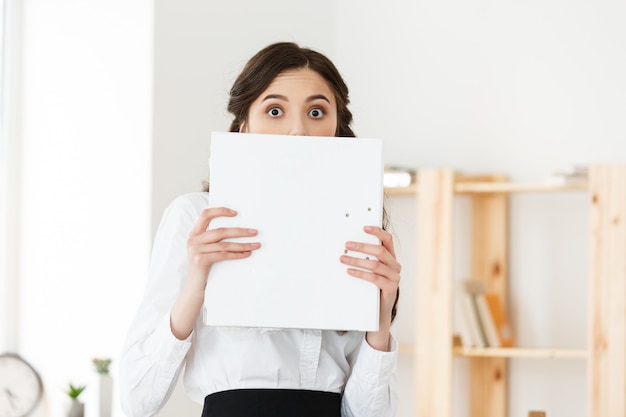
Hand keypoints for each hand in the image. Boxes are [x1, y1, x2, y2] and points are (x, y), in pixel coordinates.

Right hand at [186, 207, 260, 290]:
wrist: (194, 286)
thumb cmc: (203, 266)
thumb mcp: (204, 249)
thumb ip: (213, 238)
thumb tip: (237, 229)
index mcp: (194, 233)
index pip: (206, 214)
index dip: (220, 211)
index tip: (236, 213)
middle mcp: (193, 240)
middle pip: (220, 231)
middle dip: (240, 231)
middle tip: (254, 232)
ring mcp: (196, 250)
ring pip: (224, 244)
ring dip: (242, 244)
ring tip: (255, 245)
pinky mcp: (201, 260)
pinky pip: (223, 255)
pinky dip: (237, 254)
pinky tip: (246, 253)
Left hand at [340, 225, 400, 350]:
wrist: (380, 309)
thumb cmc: (374, 286)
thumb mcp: (371, 270)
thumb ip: (365, 258)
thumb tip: (347, 247)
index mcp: (391, 257)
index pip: (387, 240)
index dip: (377, 232)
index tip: (364, 227)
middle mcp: (395, 265)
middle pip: (380, 251)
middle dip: (362, 246)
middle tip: (347, 244)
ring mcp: (394, 277)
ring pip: (376, 265)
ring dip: (357, 260)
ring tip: (343, 259)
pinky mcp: (391, 288)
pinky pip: (374, 278)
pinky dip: (360, 274)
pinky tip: (350, 271)